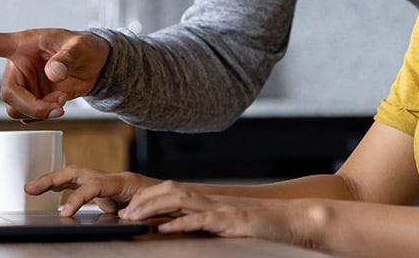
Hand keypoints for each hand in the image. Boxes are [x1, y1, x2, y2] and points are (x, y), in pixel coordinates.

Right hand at [0, 29, 108, 122]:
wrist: (95, 65)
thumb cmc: (84, 47)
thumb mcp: (79, 48)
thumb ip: (66, 59)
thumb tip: (53, 74)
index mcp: (21, 45)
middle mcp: (16, 66)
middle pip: (7, 93)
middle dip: (30, 106)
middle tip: (57, 108)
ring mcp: (23, 84)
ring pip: (14, 109)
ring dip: (37, 113)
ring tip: (62, 104)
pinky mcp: (31, 99)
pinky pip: (26, 116)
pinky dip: (42, 116)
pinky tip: (59, 106)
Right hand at [26, 165, 161, 216]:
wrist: (180, 199)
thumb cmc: (169, 201)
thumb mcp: (155, 208)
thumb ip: (137, 210)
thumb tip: (120, 215)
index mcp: (124, 181)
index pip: (93, 185)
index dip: (76, 198)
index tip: (64, 214)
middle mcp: (113, 179)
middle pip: (76, 172)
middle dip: (51, 179)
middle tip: (30, 187)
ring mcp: (108, 184)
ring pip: (75, 176)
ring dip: (53, 181)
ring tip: (32, 188)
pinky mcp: (107, 192)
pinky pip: (81, 186)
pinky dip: (65, 188)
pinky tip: (53, 194)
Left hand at [120, 181, 303, 244]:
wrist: (296, 220)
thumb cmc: (264, 225)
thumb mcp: (229, 223)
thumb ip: (206, 222)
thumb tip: (180, 228)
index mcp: (210, 200)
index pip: (171, 191)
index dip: (147, 197)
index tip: (126, 208)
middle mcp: (212, 199)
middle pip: (169, 189)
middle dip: (143, 200)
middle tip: (121, 213)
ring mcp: (222, 208)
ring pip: (180, 199)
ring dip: (153, 207)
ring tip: (133, 217)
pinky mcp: (233, 221)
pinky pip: (202, 219)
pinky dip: (181, 223)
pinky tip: (165, 228)